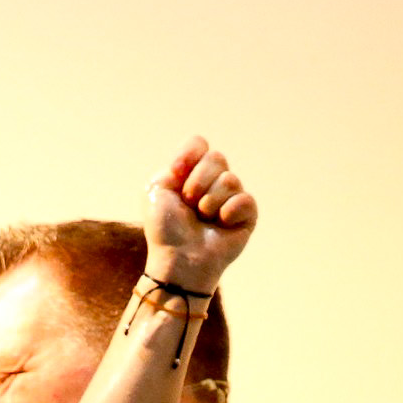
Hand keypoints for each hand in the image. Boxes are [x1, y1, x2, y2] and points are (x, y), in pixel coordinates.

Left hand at [143, 137, 256, 290]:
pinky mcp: (247, 215)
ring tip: (202, 218)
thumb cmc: (165, 229)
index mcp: (191, 174)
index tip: (176, 174)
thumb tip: (199, 156)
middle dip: (197, 182)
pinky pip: (245, 199)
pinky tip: (221, 224)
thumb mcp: (156, 190)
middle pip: (216, 158)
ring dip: (209, 201)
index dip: (189, 156)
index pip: (199, 144)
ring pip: (230, 179)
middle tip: (188, 204)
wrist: (178, 258)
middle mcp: (213, 182)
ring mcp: (231, 198)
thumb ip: (174, 165)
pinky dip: (229, 212)